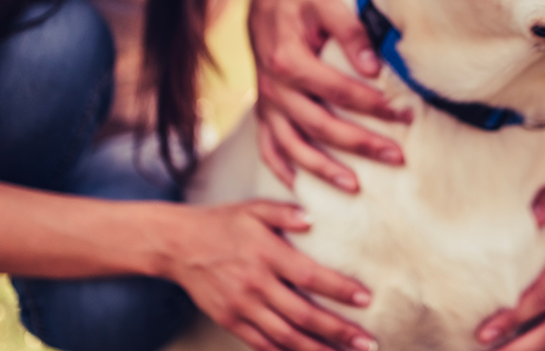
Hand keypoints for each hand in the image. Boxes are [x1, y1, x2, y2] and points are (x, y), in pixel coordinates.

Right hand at [165, 200, 377, 350]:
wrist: (177, 245)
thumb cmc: (223, 223)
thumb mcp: (254, 209)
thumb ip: (284, 212)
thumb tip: (311, 219)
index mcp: (265, 254)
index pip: (309, 276)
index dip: (338, 289)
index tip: (366, 299)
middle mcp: (255, 284)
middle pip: (302, 314)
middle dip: (338, 331)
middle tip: (367, 343)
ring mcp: (241, 306)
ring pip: (285, 336)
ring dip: (316, 349)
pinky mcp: (229, 321)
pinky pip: (261, 344)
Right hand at [249, 0, 409, 190]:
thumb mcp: (327, 2)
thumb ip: (350, 31)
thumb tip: (373, 67)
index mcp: (288, 59)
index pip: (337, 90)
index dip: (373, 105)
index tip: (405, 115)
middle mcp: (273, 86)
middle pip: (319, 125)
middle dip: (360, 144)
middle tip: (397, 157)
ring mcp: (266, 102)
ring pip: (293, 145)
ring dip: (323, 169)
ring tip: (355, 187)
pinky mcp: (263, 111)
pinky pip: (267, 146)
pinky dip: (281, 169)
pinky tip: (300, 187)